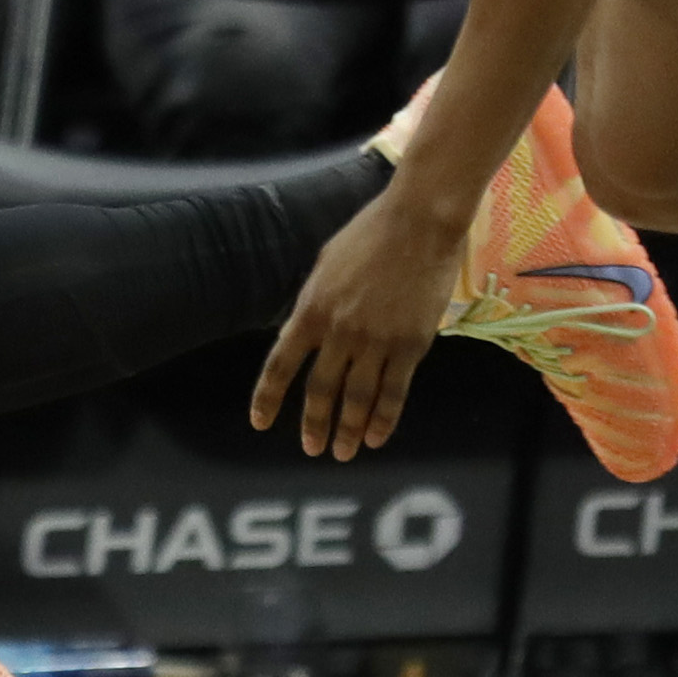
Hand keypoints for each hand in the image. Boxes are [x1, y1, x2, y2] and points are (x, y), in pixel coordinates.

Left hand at [253, 191, 468, 458]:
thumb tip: (301, 332)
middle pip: (321, 390)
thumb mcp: (325, 265)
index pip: (281, 364)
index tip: (260, 422)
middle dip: (315, 424)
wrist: (418, 223)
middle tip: (312, 449)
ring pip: (357, 399)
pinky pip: (394, 393)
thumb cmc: (369, 235)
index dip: (268, 397)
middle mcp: (339, 332)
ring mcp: (376, 342)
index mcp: (312, 309)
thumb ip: (314, 302)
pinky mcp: (411, 346)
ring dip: (349, 430)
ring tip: (344, 452)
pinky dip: (384, 419)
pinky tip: (376, 438)